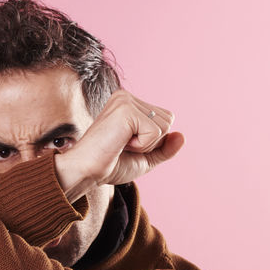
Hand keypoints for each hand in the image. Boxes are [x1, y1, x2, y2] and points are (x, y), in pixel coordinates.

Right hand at [54, 89, 184, 194]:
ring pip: (165, 125)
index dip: (153, 141)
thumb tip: (182, 136)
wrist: (87, 172)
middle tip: (124, 146)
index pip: (165, 119)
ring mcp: (125, 101)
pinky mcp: (125, 110)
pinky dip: (143, 146)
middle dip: (152, 142)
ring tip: (121, 144)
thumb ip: (164, 148)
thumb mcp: (144, 158)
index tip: (126, 146)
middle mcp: (126, 97)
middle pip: (168, 120)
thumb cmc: (109, 165)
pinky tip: (121, 144)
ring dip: (147, 144)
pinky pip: (156, 132)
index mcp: (128, 104)